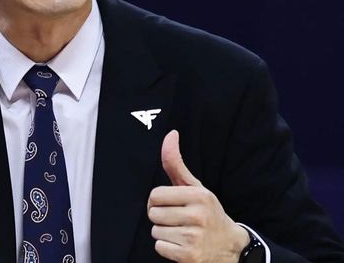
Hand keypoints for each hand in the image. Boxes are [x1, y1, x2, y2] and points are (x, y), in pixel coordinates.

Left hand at [147, 130, 249, 262]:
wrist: (230, 247)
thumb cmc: (207, 212)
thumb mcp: (195, 187)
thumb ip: (176, 163)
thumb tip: (170, 134)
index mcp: (199, 195)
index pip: (155, 195)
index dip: (159, 201)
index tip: (172, 204)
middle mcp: (198, 215)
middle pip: (153, 214)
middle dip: (161, 217)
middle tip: (179, 220)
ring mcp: (194, 237)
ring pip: (155, 231)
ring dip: (165, 233)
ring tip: (182, 232)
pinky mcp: (190, 256)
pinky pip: (160, 247)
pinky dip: (167, 248)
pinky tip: (182, 245)